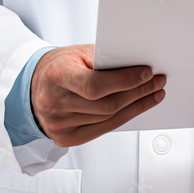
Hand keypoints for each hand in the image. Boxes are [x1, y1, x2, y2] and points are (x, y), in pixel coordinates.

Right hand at [31, 44, 164, 146]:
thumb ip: (103, 60)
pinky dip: (124, 117)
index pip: (95, 85)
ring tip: (154, 92)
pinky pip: (103, 129)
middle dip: (138, 92)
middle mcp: (54, 103)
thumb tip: (137, 66)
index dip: (124, 81)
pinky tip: (137, 107)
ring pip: (108, 118)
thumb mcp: (78, 53)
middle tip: (157, 82)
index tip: (146, 73)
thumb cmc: (60, 66)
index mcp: (56, 76)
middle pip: (106, 105)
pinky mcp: (66, 138)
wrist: (36, 86)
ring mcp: (59, 125)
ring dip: (136, 105)